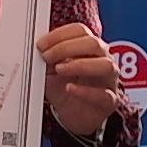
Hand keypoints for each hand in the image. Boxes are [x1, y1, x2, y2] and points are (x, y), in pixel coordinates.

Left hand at [36, 23, 119, 137]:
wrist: (74, 116)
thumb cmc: (65, 89)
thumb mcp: (50, 71)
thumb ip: (47, 58)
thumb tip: (37, 49)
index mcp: (89, 48)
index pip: (80, 31)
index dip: (59, 34)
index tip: (41, 44)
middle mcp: (103, 60)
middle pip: (93, 43)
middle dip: (66, 47)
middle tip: (46, 56)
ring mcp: (108, 80)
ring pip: (105, 65)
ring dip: (80, 65)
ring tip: (59, 70)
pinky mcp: (109, 101)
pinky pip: (104, 94)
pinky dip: (85, 91)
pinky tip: (69, 88)